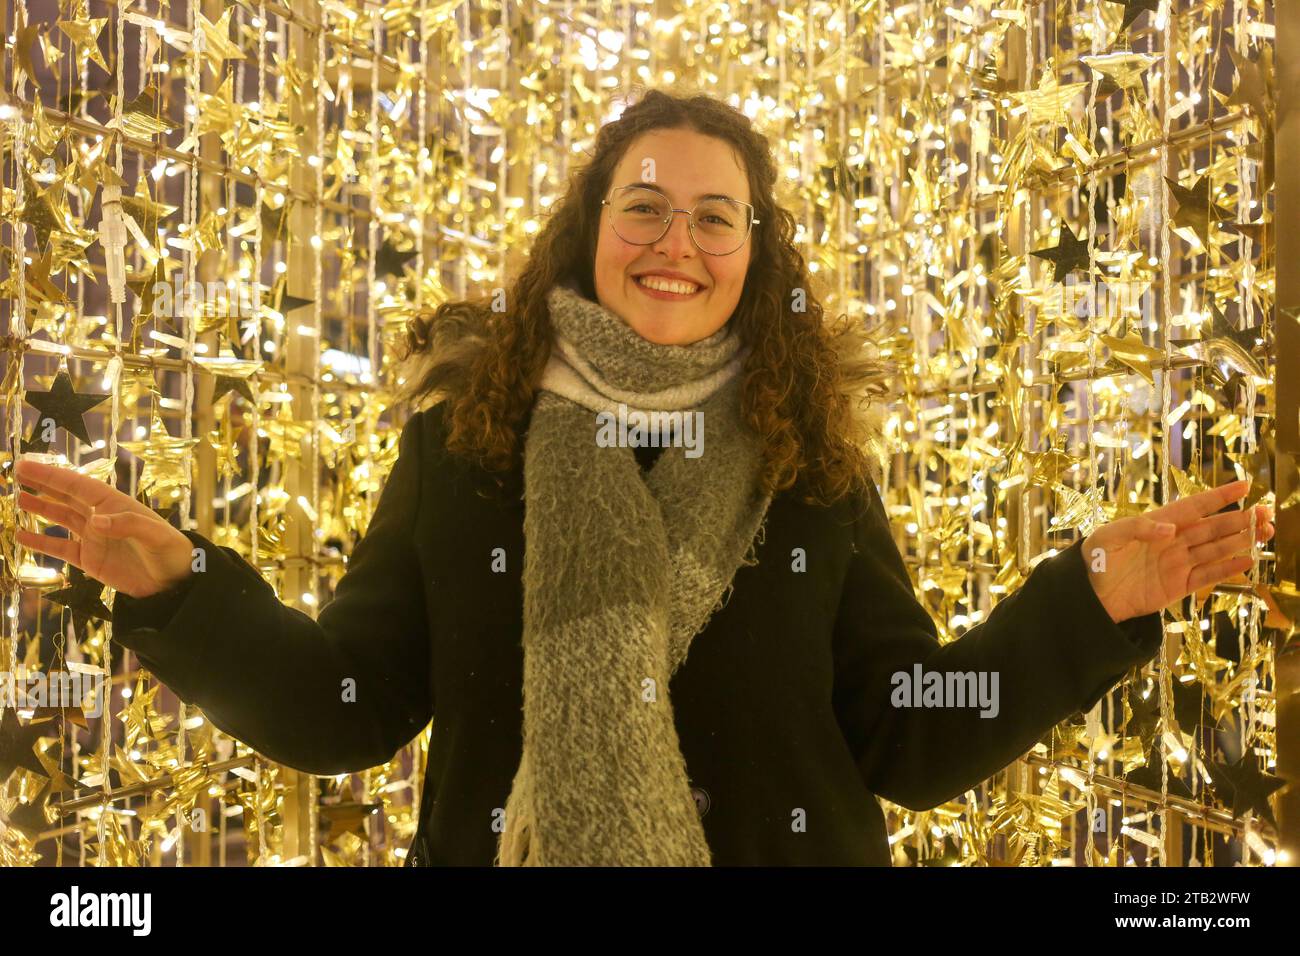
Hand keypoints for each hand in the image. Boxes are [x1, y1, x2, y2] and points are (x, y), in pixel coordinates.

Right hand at [13, 458, 196, 599]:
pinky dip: (41, 543)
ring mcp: (94, 538)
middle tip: (17, 472)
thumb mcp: (156, 536)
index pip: (79, 486)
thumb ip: (128, 525)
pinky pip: (60, 548)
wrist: (174, 583)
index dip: (53, 476)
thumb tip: (95, 521)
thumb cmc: (171, 553)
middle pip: (67, 497)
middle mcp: (102, 518)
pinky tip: (22, 537)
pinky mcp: (90, 560)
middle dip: (43, 485)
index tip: (28, 466)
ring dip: (40, 509)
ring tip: (18, 499)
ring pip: (61, 518)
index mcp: (116, 505)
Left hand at [1081, 479, 1274, 624]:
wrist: (1091, 594)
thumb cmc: (1097, 558)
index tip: (1246, 485)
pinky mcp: (1179, 586)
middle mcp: (1174, 541)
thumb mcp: (1110, 536)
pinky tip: (1247, 560)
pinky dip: (1228, 569)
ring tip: (1266, 532)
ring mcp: (1178, 563)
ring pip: (1217, 549)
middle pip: (1213, 527)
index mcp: (1158, 523)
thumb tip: (1171, 530)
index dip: (1220, 496)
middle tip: (1266, 513)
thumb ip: (1138, 528)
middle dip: (1240, 519)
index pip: (1195, 506)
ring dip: (1241, 541)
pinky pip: (1208, 576)